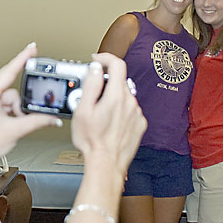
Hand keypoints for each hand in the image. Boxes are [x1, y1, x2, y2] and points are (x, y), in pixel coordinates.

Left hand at [0, 43, 60, 175]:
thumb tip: (52, 118)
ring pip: (10, 97)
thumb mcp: (15, 131)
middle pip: (10, 86)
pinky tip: (12, 121)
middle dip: (21, 100)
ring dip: (16, 109)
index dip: (22, 59)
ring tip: (14, 123)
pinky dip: (12, 111)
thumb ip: (37, 121)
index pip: (8, 71)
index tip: (32, 48)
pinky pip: (5, 103)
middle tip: (25, 110)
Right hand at [71, 52, 146, 177]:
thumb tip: (96, 68)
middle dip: (105, 83)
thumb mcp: (82, 110)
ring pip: (124, 96)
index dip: (106, 57)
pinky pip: (129, 110)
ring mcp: (137, 114)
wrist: (106, 164)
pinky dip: (120, 110)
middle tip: (90, 95)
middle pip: (119, 81)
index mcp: (116, 96)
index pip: (117, 64)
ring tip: (98, 114)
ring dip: (112, 98)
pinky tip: (109, 123)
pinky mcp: (140, 125)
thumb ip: (91, 85)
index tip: (97, 60)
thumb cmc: (92, 141)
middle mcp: (130, 103)